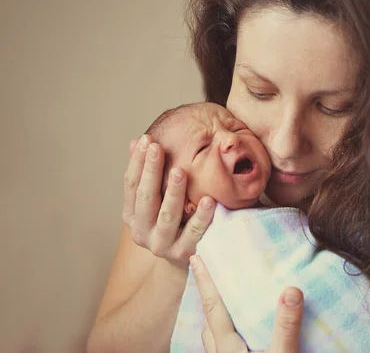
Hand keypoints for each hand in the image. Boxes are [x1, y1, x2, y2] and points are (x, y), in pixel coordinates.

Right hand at [122, 135, 214, 266]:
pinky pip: (194, 233)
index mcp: (131, 215)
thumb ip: (147, 174)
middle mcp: (142, 231)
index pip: (131, 185)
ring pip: (167, 216)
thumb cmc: (170, 220)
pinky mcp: (183, 254)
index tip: (147, 139)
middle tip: (159, 148)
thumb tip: (138, 141)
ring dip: (173, 192)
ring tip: (180, 171)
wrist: (182, 259)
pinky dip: (201, 217)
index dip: (138, 162)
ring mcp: (161, 244)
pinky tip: (210, 200)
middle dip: (152, 171)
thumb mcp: (156, 199)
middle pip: (146, 198)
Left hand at [190, 255, 304, 352]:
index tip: (196, 258)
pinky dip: (224, 333)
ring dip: (214, 316)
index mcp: (227, 345)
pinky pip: (220, 347)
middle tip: (207, 273)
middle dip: (207, 294)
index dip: (204, 281)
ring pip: (212, 336)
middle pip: (208, 319)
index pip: (213, 306)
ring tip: (223, 301)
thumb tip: (291, 290)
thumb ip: (286, 326)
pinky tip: (238, 333)